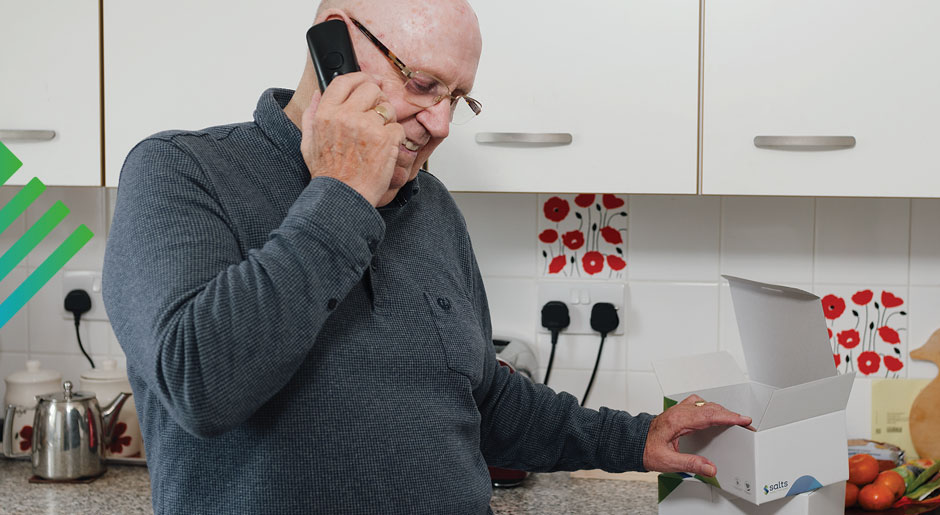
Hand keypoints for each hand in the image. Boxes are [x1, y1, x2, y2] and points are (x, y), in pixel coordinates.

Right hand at [300, 73, 405, 205]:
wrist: (344, 196)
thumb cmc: (328, 174)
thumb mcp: (309, 143)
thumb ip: (311, 115)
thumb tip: (317, 94)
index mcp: (326, 114)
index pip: (344, 81)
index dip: (359, 78)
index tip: (367, 83)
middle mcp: (346, 116)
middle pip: (370, 88)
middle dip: (376, 99)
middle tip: (375, 114)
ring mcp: (367, 126)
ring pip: (387, 107)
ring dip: (386, 120)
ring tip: (377, 138)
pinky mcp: (385, 139)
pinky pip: (398, 128)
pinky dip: (395, 139)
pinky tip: (384, 151)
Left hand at [642, 394, 752, 476]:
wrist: (632, 442)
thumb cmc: (645, 449)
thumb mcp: (667, 461)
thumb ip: (690, 464)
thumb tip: (710, 468)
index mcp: (677, 421)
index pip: (708, 415)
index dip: (728, 417)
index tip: (742, 419)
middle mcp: (678, 412)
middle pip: (709, 408)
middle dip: (730, 414)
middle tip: (745, 423)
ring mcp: (678, 410)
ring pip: (704, 404)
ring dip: (720, 410)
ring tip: (734, 419)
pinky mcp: (678, 412)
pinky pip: (698, 405)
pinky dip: (710, 408)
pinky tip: (714, 415)